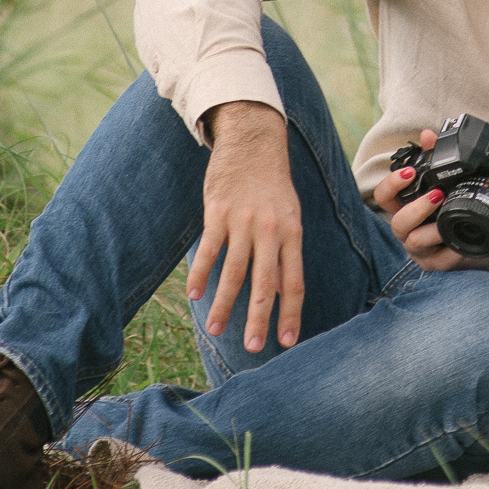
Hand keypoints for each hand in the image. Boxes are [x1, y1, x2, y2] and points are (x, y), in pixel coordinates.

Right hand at [187, 101, 304, 350]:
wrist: (254, 141)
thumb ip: (285, 253)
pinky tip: (194, 295)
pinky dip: (201, 274)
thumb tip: (279, 295)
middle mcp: (271, 230)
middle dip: (259, 318)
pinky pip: (210, 249)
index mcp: (292, 233)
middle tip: (252, 347)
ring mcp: (244, 221)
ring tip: (215, 330)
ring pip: (234, 271)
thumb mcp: (290, 216)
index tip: (286, 341)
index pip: (294, 282)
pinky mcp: (218, 212)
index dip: (290, 313)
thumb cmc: (273, 185)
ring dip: (224, 304)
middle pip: (265, 282)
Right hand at [371, 133, 488, 312]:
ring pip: (414, 242)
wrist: (481, 238)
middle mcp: (407, 229)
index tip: (410, 172)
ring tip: (451, 216)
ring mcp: (419, 249)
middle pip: (397, 222)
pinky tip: (460, 240)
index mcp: (404, 206)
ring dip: (433, 228)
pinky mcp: (435, 265)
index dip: (391, 184)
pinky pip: (438, 260)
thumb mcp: (447, 181)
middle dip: (417, 207)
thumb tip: (428, 134)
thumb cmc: (456, 208)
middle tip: (438, 195)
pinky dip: (450, 249)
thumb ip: (435, 156)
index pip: (383, 196)